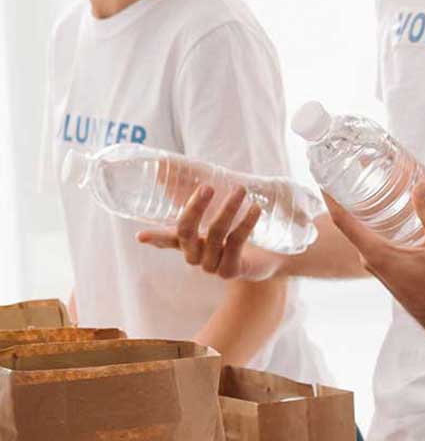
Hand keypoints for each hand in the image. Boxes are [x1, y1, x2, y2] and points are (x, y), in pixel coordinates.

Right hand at [138, 186, 285, 281]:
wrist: (268, 258)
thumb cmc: (238, 231)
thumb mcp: (217, 211)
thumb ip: (197, 194)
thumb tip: (165, 171)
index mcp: (188, 242)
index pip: (167, 238)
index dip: (155, 237)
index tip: (141, 236)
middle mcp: (195, 255)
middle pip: (186, 232)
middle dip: (195, 208)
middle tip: (207, 187)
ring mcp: (212, 265)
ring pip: (215, 234)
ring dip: (228, 209)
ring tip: (241, 189)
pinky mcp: (231, 269)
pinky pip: (236, 243)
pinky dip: (245, 223)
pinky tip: (255, 208)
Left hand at [323, 179, 424, 349]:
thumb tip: (421, 185)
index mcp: (378, 255)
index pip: (343, 222)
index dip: (330, 199)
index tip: (321, 178)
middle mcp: (372, 263)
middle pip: (351, 226)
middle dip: (349, 200)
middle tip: (354, 173)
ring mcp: (380, 270)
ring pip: (365, 235)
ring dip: (365, 214)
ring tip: (373, 189)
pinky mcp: (390, 273)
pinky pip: (376, 244)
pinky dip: (378, 227)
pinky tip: (394, 218)